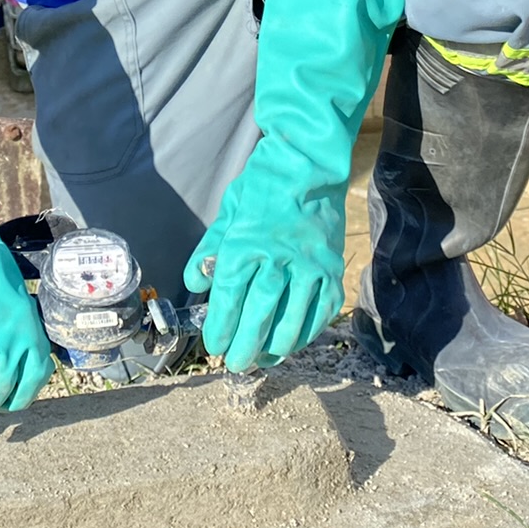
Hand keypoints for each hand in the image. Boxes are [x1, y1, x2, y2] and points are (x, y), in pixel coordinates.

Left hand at [184, 141, 343, 371]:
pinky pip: (321, 311)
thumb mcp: (229, 211)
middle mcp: (280, 257)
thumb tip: (195, 283)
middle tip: (236, 364)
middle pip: (260, 313)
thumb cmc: (264, 185)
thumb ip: (210, 249)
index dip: (221, 326)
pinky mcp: (333, 269)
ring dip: (276, 346)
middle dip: (245, 345)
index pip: (230, 295)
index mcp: (247, 242)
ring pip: (292, 319)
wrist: (310, 163)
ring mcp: (310, 265)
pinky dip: (307, 332)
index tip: (214, 344)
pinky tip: (293, 341)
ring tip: (263, 359)